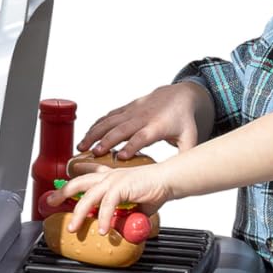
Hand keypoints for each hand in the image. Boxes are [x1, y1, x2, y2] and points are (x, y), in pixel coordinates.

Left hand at [58, 158, 180, 236]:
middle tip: (51, 203)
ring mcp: (113, 180)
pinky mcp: (121, 187)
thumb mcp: (134, 205)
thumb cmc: (155, 189)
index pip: (85, 176)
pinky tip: (104, 230)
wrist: (169, 180)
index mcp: (110, 177)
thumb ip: (125, 215)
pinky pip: (107, 204)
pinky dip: (104, 218)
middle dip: (62, 193)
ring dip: (79, 214)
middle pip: (77, 183)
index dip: (70, 183)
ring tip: (73, 228)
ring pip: (87, 197)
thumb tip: (120, 228)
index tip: (59, 191)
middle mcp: (108, 176)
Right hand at [80, 82, 207, 158]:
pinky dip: (95, 125)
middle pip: (121, 129)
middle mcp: (142, 118)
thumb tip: (184, 176)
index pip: (142, 137)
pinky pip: (107, 116)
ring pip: (109, 121)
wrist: (180, 95)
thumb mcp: (190, 138)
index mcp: (157, 127)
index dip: (131, 146)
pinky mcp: (125, 108)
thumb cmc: (183, 120)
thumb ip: (185, 156)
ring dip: (94, 133)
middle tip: (94, 153)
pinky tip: (86, 135)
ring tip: (81, 146)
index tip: (120, 157)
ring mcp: (132, 111)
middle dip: (106, 141)